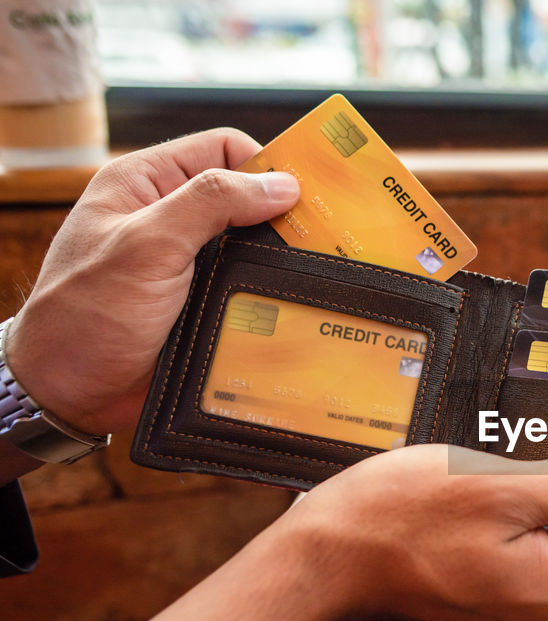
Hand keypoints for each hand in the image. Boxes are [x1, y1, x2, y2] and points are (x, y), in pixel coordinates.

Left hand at [6, 129, 298, 435]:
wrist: (69, 393)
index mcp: (146, 184)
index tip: (305, 197)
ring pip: (253, 248)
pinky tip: (299, 304)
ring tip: (322, 273)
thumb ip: (211, 203)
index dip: (265, 165)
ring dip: (281, 260)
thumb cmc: (88, 312)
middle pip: (245, 198)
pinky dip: (273, 295)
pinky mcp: (203, 306)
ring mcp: (188, 265)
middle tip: (328, 237)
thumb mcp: (148, 244)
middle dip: (284, 216)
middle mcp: (170, 218)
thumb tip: (282, 184)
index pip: (222, 150)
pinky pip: (249, 289)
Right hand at [112, 445, 547, 620]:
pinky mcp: (479, 582)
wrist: (320, 554)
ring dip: (539, 494)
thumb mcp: (502, 488)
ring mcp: (507, 595)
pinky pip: (517, 541)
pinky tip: (480, 483)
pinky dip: (509, 509)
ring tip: (501, 464)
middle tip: (541, 449)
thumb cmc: (400, 519)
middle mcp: (539, 600)